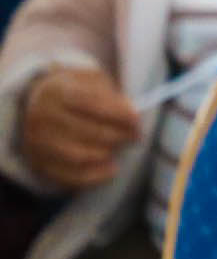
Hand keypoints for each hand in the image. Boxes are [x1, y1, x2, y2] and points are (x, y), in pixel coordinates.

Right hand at [18, 64, 138, 190]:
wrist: (40, 105)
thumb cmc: (76, 92)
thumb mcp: (93, 82)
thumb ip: (112, 95)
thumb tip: (131, 113)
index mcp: (57, 91)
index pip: (91, 103)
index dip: (118, 113)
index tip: (137, 119)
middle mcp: (42, 117)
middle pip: (88, 131)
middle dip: (119, 134)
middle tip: (136, 135)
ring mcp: (38, 143)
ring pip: (80, 156)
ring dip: (108, 153)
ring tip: (121, 146)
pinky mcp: (40, 164)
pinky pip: (72, 176)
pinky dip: (97, 176)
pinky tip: (112, 168)